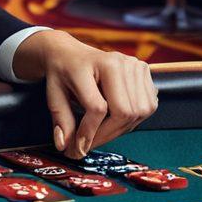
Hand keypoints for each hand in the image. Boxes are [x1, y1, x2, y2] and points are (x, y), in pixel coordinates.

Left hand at [12, 31, 158, 159]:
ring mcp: (133, 65)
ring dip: (120, 129)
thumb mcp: (54, 94)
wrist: (70, 53)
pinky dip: (133, 120)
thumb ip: (61, 120)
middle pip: (124, 112)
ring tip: (101, 130)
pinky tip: (115, 118)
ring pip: (139, 112)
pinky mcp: (144, 71)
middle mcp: (117, 61)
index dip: (89, 132)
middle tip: (89, 144)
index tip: (78, 148)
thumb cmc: (61, 72)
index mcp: (92, 62)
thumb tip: (65, 146)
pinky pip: (147, 107)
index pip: (98, 108)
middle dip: (107, 135)